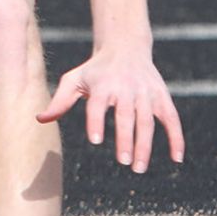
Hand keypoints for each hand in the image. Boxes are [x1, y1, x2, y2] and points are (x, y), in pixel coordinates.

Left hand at [37, 47, 184, 172]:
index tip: (95, 140)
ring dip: (145, 145)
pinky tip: (176, 159)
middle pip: (126, 116)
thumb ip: (59, 101)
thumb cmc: (95, 70)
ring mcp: (146, 94)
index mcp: (103, 85)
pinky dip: (176, 138)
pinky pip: (172, 120)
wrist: (125, 47)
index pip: (98, 105)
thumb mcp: (74, 79)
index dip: (96, 121)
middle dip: (126, 139)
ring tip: (138, 168)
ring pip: (148, 122)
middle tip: (123, 162)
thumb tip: (40, 119)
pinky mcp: (162, 97)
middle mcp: (126, 89)